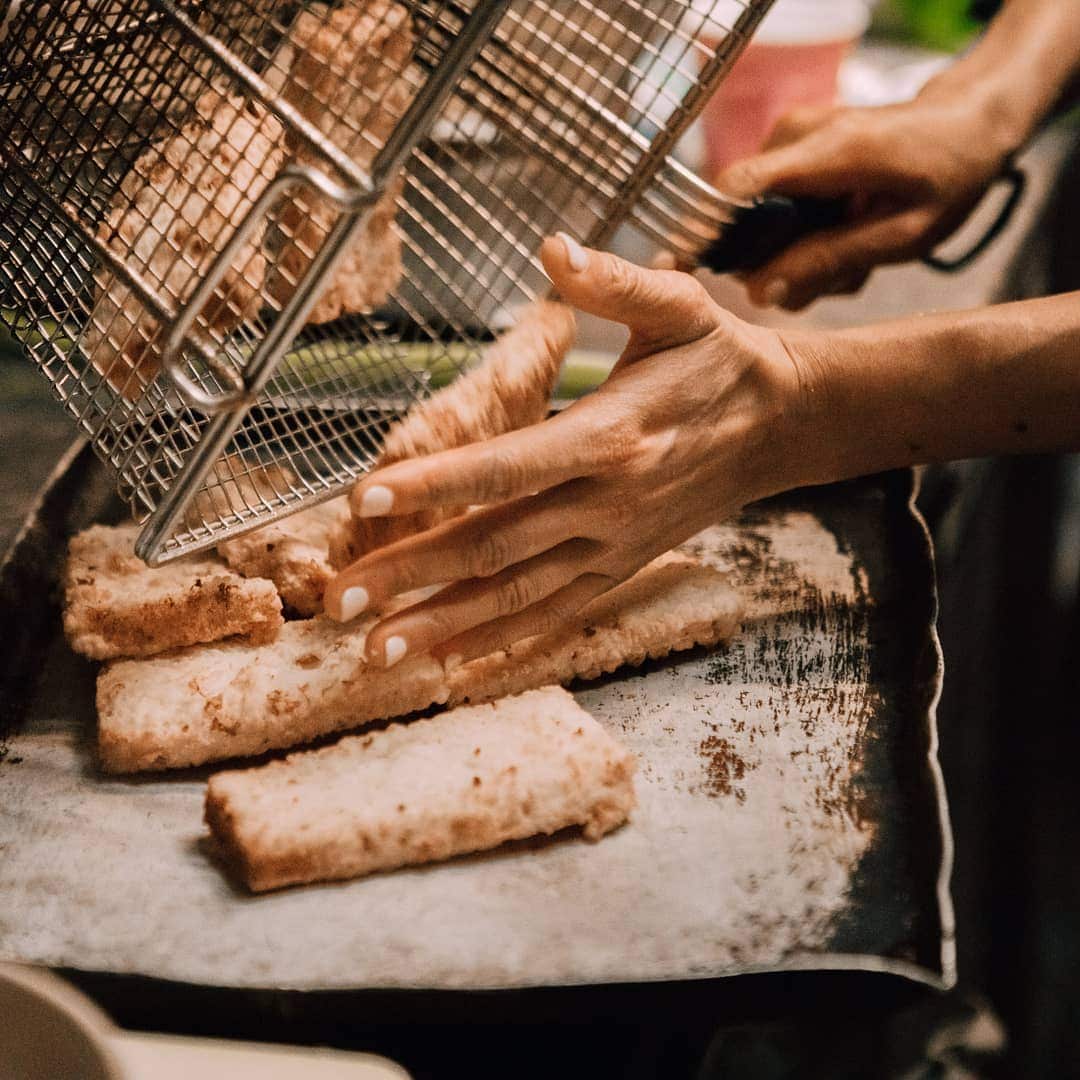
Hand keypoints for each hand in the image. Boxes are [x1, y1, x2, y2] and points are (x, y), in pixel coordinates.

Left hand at [324, 235, 814, 666]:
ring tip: (376, 648)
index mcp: (612, 434)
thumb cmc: (719, 360)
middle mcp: (608, 502)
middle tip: (339, 598)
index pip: (507, 467)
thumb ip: (614, 283)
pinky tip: (448, 659)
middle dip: (412, 572)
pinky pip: (554, 614)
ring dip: (443, 623)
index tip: (364, 497)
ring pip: (518, 594)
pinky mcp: (619, 568)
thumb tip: (552, 246)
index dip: (434, 484)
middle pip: (496, 545)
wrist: (778, 426)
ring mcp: (613, 545)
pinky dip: (500, 639)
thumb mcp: (680, 305)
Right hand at [716, 87, 1018, 309]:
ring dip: (801, 253)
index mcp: (826, 153)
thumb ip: (830, 262)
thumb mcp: (902, 235)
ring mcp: (787, 140)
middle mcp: (793, 136)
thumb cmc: (946, 175)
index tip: (700, 277)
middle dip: (780, 262)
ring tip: (853, 252)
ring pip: (759, 221)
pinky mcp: (787, 152)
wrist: (965, 123)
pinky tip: (845, 234)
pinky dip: (806, 234)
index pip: (734, 190)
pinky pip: (773, 209)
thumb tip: (761, 293)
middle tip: (840, 275)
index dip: (707, 237)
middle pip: (743, 217)